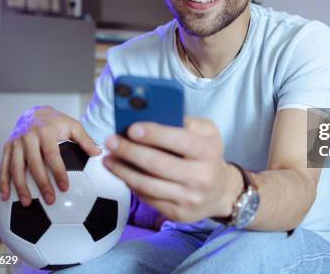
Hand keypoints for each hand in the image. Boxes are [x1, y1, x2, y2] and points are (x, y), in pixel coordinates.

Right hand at [0, 106, 101, 206]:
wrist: (35, 112)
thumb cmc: (56, 121)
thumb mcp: (73, 125)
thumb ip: (85, 139)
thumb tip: (97, 153)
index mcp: (45, 131)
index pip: (52, 155)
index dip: (58, 172)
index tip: (64, 187)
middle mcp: (28, 136)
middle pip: (33, 164)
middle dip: (41, 184)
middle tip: (50, 199)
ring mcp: (15, 142)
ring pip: (15, 167)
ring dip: (20, 187)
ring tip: (27, 202)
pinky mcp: (7, 147)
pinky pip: (3, 166)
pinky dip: (4, 182)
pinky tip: (6, 196)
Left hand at [103, 117, 241, 222]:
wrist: (221, 192)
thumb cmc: (208, 155)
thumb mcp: (209, 133)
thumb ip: (189, 122)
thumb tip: (156, 116)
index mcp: (209, 152)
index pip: (180, 141)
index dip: (154, 134)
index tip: (132, 128)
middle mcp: (200, 177)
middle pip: (157, 164)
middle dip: (129, 151)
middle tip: (111, 141)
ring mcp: (188, 198)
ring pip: (147, 185)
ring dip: (122, 170)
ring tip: (108, 158)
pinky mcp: (177, 213)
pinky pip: (147, 198)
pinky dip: (130, 183)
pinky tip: (121, 172)